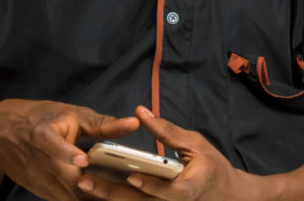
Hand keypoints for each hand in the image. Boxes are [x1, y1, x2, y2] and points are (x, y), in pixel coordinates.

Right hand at [0, 99, 137, 199]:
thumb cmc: (42, 118)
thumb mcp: (72, 114)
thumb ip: (103, 124)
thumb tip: (134, 123)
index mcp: (44, 134)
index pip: (52, 145)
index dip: (66, 153)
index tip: (83, 159)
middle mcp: (39, 159)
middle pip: (64, 177)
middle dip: (91, 185)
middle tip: (119, 188)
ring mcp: (37, 177)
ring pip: (64, 193)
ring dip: (87, 196)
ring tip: (112, 196)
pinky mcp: (37, 189)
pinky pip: (59, 198)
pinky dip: (77, 199)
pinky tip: (96, 198)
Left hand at [78, 106, 252, 200]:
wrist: (219, 192)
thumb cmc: (209, 165)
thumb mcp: (195, 144)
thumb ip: (167, 131)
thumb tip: (140, 112)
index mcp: (188, 189)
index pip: (169, 192)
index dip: (150, 185)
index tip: (132, 176)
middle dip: (110, 192)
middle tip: (85, 179)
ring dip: (106, 196)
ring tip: (83, 183)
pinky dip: (113, 197)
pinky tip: (95, 188)